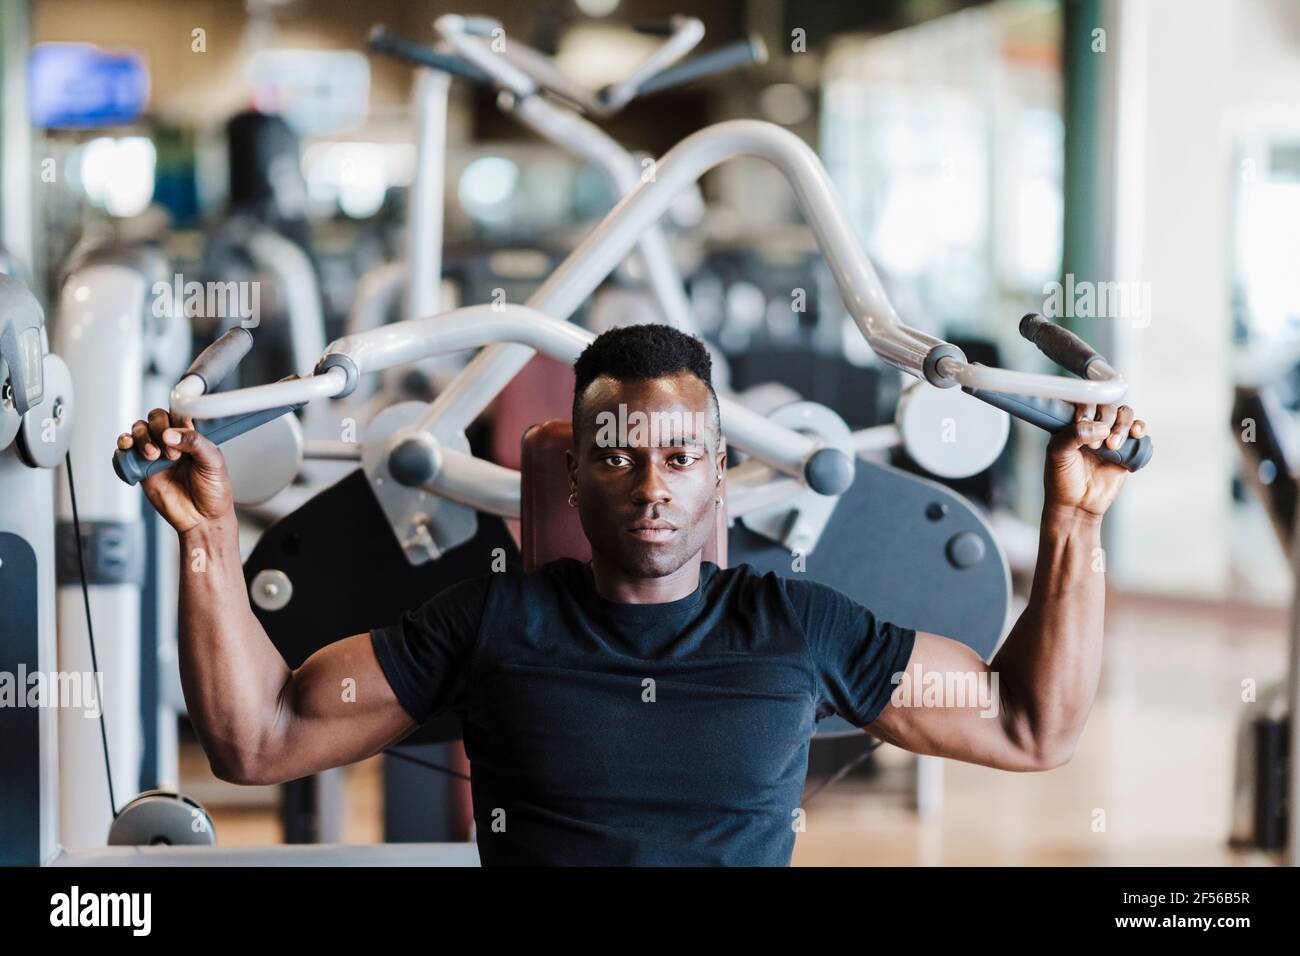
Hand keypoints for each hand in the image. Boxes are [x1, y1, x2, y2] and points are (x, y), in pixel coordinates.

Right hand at [117, 408, 233, 533]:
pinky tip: (128, 446)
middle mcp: (174, 441)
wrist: (202, 519)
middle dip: (159, 429)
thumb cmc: (213, 491)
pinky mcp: (142, 467)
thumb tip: (170, 434)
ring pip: (140, 429)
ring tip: (154, 455)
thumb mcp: (214, 463)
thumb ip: (196, 443)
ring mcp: (157, 453)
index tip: (185, 431)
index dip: (178, 419)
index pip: (180, 413)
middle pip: (156, 417)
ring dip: (142, 437)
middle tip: (172, 453)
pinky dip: (123, 443)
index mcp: (193, 436)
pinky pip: (126, 449)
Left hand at [1044, 403, 1146, 517]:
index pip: (1085, 401)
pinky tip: (1136, 434)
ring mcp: (1110, 437)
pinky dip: (1140, 427)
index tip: (1083, 422)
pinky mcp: (1125, 449)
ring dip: (1122, 425)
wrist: (1078, 505)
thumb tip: (1100, 427)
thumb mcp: (1058, 454)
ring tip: (1113, 445)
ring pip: (1124, 415)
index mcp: (1072, 423)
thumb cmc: (1062, 479)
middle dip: (1106, 420)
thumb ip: (1074, 435)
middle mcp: (1092, 427)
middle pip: (1108, 407)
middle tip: (1096, 445)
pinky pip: (1137, 431)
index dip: (1088, 409)